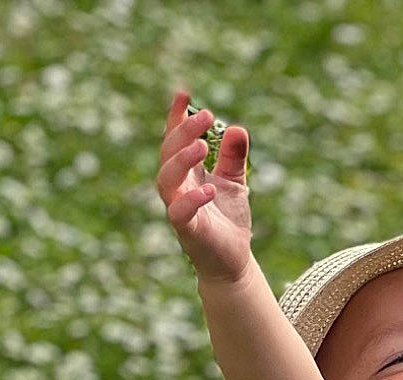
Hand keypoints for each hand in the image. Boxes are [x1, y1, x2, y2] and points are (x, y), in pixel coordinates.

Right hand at [157, 86, 252, 285]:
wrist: (232, 262)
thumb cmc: (228, 221)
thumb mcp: (235, 183)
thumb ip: (233, 157)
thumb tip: (237, 128)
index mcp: (186, 172)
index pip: (175, 139)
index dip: (177, 116)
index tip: (185, 94)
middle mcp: (177, 188)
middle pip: (168, 153)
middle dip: (183, 132)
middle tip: (206, 115)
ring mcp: (179, 208)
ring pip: (166, 179)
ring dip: (182, 160)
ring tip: (201, 146)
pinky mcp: (187, 232)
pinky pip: (180, 213)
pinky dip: (192, 199)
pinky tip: (208, 188)